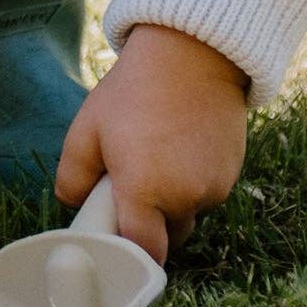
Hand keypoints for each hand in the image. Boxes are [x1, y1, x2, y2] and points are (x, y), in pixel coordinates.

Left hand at [54, 23, 248, 263]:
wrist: (191, 54)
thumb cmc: (133, 90)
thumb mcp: (88, 127)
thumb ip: (72, 175)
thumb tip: (73, 204)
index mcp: (145, 190)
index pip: (143, 251)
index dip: (129, 250)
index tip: (117, 233)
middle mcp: (185, 197)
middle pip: (167, 235)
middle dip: (149, 220)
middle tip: (131, 181)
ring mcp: (214, 186)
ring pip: (189, 212)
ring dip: (173, 200)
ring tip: (156, 154)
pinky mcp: (233, 172)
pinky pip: (208, 192)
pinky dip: (194, 181)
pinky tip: (180, 146)